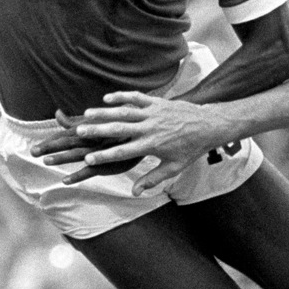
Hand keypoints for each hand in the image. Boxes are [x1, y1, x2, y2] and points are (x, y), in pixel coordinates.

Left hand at [31, 110, 142, 184]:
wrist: (144, 130)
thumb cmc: (117, 125)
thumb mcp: (94, 121)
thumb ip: (73, 121)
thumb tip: (57, 114)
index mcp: (86, 129)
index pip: (64, 136)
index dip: (49, 142)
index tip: (34, 149)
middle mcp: (91, 139)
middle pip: (67, 143)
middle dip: (50, 147)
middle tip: (33, 152)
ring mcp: (98, 151)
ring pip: (77, 155)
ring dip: (62, 158)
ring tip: (46, 161)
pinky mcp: (107, 163)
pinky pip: (90, 171)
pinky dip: (78, 176)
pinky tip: (65, 181)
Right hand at [40, 92, 226, 194]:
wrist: (208, 125)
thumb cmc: (190, 148)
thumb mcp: (173, 167)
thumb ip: (153, 179)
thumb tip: (135, 192)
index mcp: (152, 145)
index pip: (124, 152)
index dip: (105, 156)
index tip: (88, 159)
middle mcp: (150, 128)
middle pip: (119, 129)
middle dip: (98, 130)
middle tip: (79, 132)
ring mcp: (153, 113)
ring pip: (125, 111)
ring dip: (105, 112)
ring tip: (87, 113)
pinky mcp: (157, 102)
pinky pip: (136, 97)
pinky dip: (122, 96)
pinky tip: (107, 98)